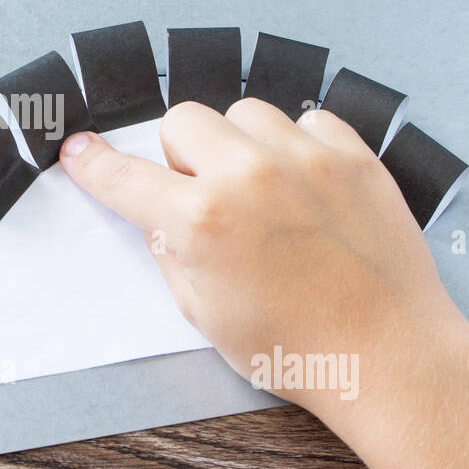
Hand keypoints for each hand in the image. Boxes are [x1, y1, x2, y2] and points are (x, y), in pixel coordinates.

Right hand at [59, 100, 468, 468]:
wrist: (388, 356)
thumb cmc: (297, 349)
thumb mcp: (205, 314)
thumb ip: (172, 255)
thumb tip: (162, 219)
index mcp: (201, 221)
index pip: (125, 177)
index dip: (94, 164)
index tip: (80, 151)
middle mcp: (248, 175)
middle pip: (182, 121)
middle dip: (182, 156)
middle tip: (203, 198)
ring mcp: (306, 158)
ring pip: (244, 112)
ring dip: (238, 144)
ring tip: (260, 190)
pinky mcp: (355, 156)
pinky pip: (307, 119)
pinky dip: (296, 145)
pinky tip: (304, 186)